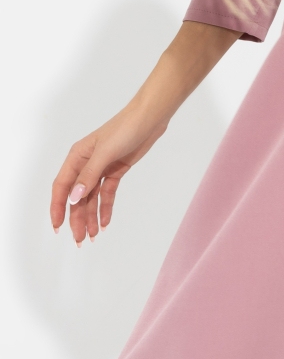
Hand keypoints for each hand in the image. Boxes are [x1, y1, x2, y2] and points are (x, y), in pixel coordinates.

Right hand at [50, 106, 169, 243]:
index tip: (57, 227)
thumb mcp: (105, 152)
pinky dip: (106, 207)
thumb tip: (73, 198)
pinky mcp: (116, 170)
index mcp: (77, 157)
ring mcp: (101, 168)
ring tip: (92, 237)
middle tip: (79, 240)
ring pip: (92, 197)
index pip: (62, 186)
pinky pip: (107, 193)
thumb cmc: (126, 128)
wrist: (150, 118)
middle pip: (77, 196)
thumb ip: (89, 175)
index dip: (58, 207)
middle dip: (77, 218)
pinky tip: (105, 223)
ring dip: (91, 216)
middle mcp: (86, 164)